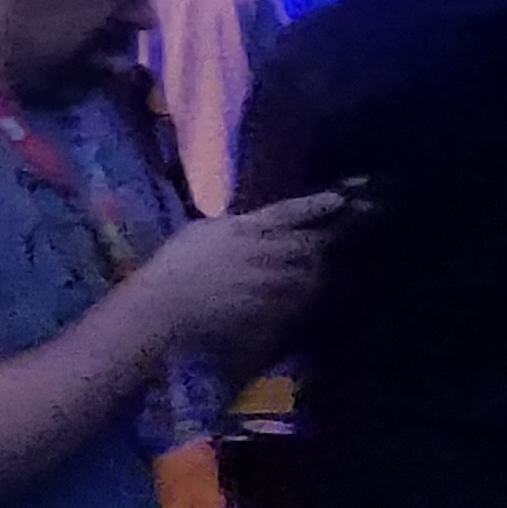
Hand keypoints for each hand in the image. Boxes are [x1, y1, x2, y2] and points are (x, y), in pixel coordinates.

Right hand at [138, 189, 344, 344]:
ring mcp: (266, 282)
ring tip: (321, 269)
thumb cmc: (175, 263)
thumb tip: (247, 223)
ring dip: (316, 270)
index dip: (315, 206)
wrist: (167, 303)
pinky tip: (301, 297)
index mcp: (244, 227)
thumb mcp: (202, 232)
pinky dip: (302, 297)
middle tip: (339, 238)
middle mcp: (261, 251)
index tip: (339, 199)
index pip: (288, 212)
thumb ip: (231, 227)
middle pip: (307, 243)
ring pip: (307, 273)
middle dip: (323, 241)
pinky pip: (295, 301)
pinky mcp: (265, 308)